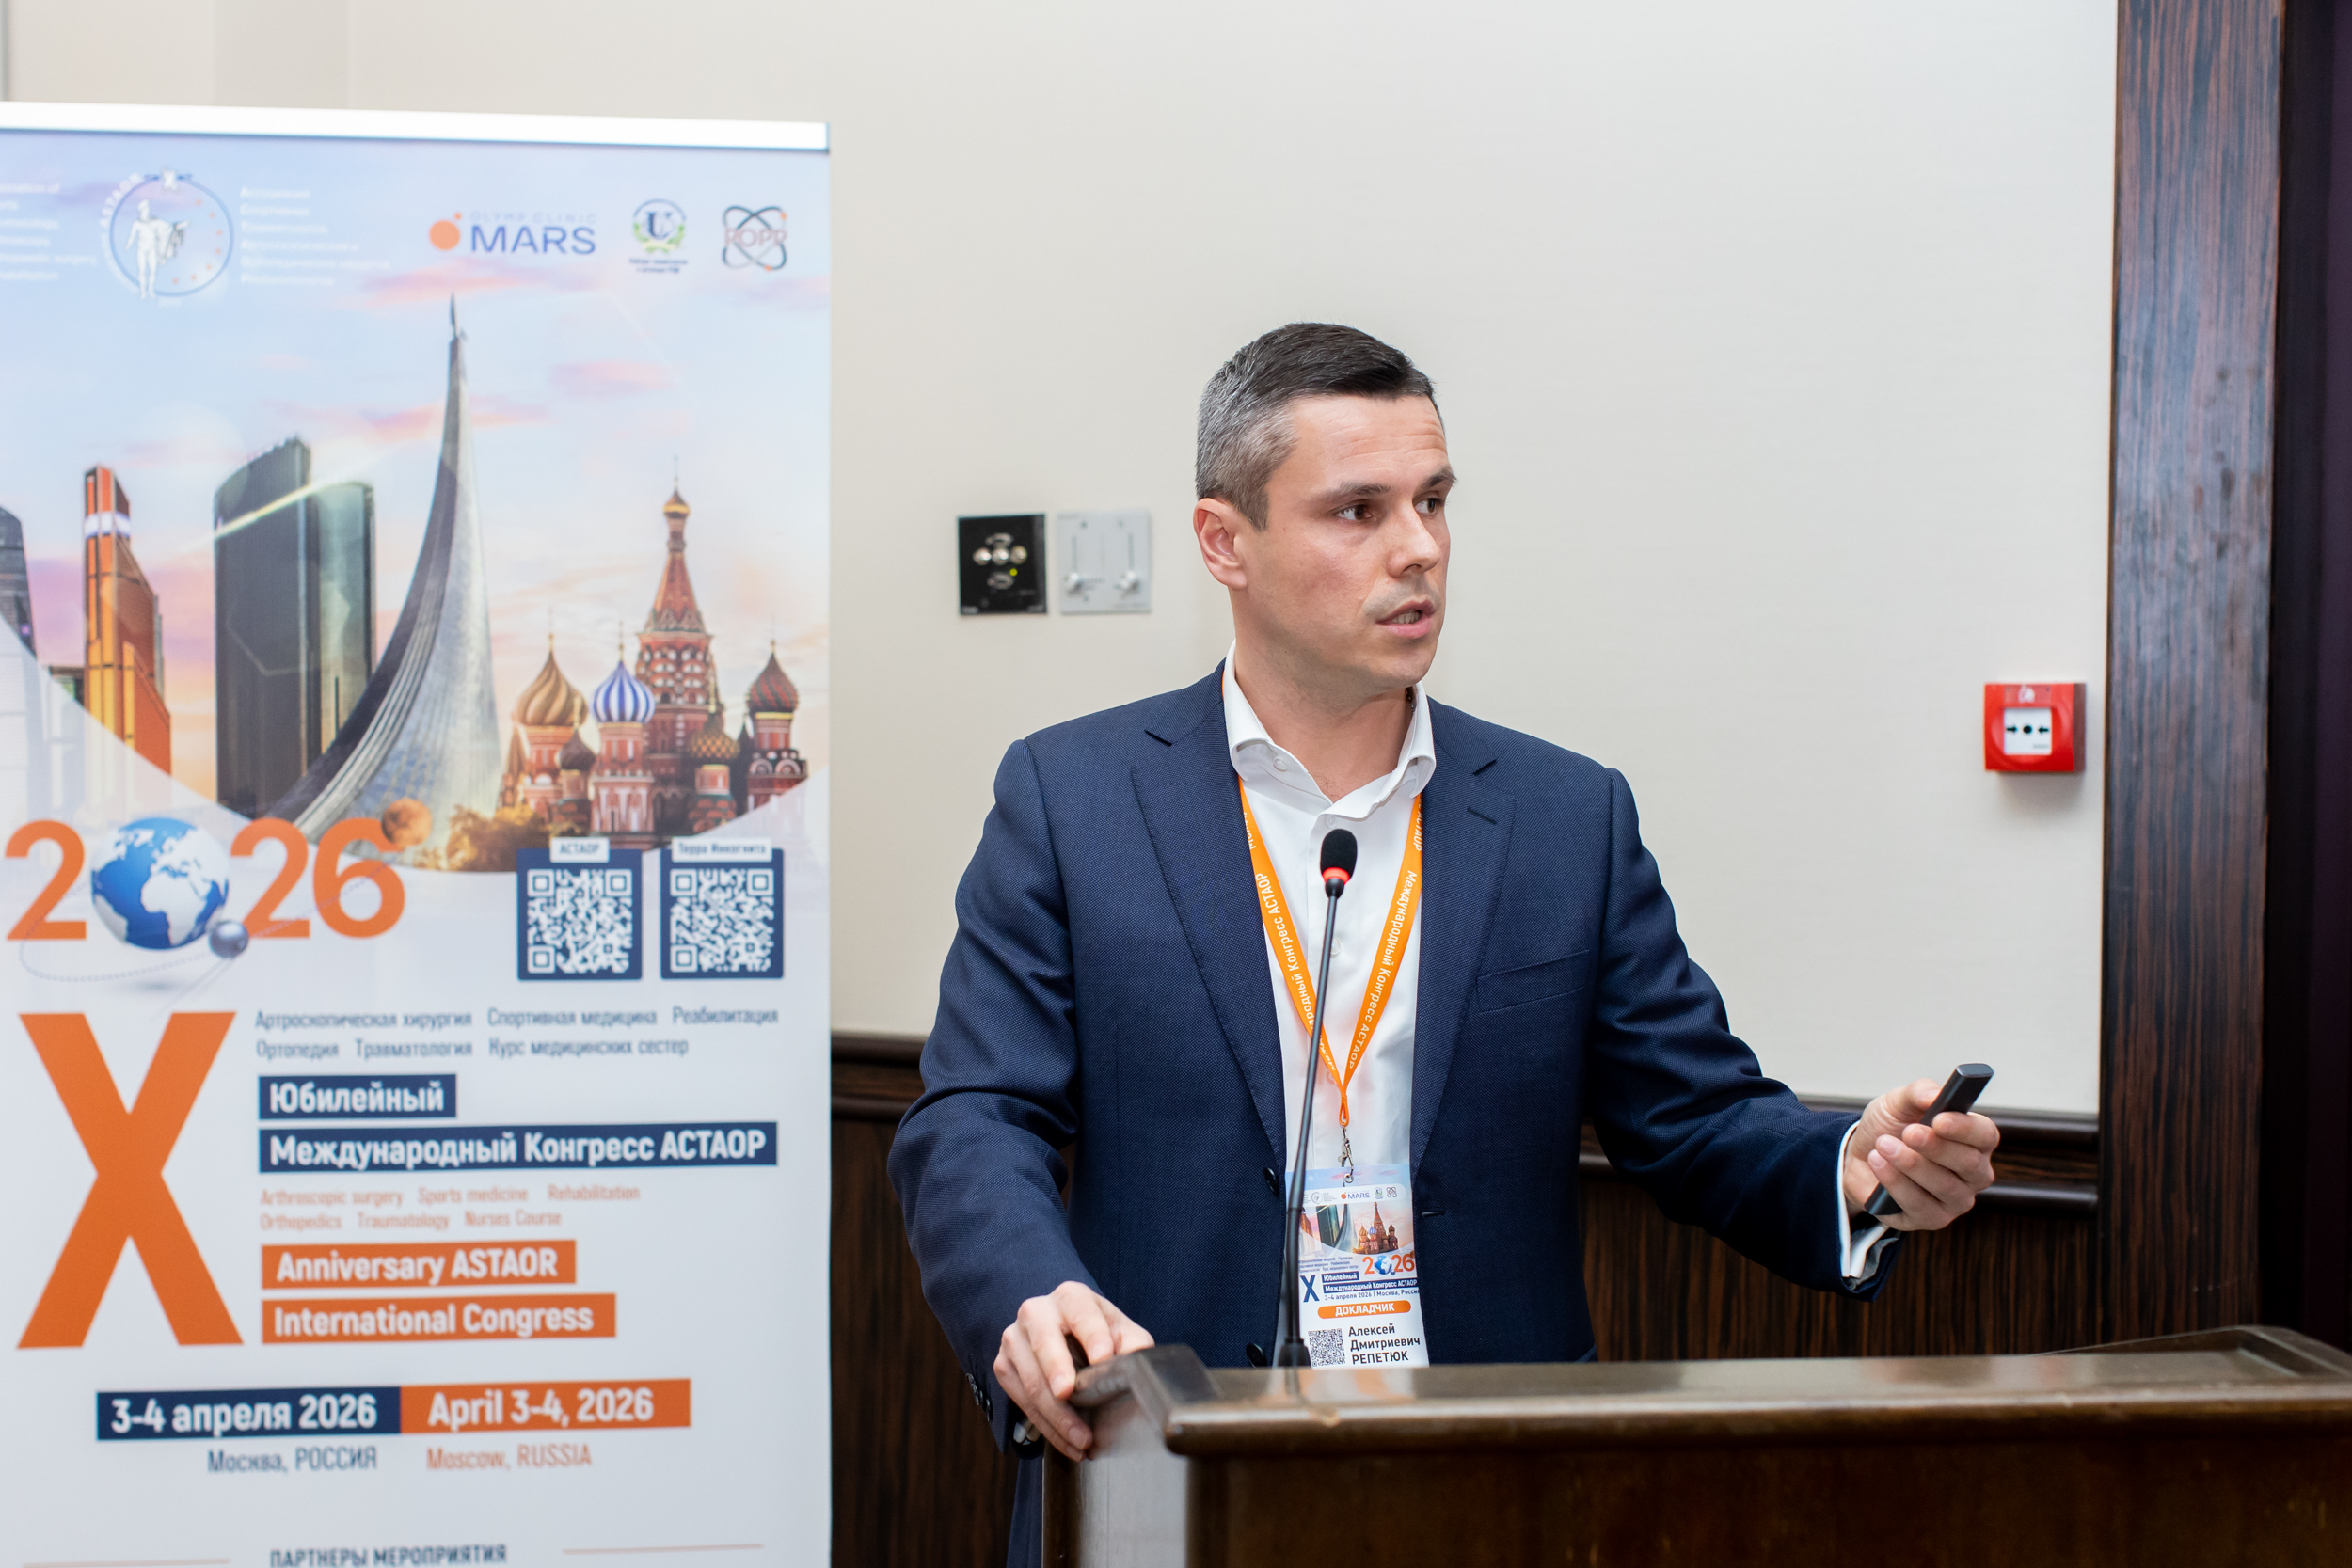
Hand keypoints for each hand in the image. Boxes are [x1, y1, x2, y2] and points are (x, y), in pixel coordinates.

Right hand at [993, 1280, 1154, 1460]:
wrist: (1064, 1334)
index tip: (1103, 1358)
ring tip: (1082, 1440)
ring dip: (1056, 1415)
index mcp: (1071, 1297)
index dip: (1093, 1336)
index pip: (1082, 1314)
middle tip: (1068, 1395)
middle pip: (1045, 1343)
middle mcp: (1036, 1311)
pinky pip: (1021, 1400)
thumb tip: (1136, 1362)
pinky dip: (1046, 1426)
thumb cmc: (1097, 1334)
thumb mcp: (1121, 1331)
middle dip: (1057, 1370)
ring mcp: (1014, 1338)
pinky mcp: (1003, 1365)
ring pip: (1032, 1380)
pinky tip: (1066, 1442)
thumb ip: (1133, 1343)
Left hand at [1841, 1078, 1999, 1231]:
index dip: (1965, 1128)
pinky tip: (1878, 1163)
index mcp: (1974, 1140)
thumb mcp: (1898, 1102)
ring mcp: (1956, 1200)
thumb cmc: (1890, 1127)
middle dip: (1935, 1147)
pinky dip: (1895, 1183)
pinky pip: (1919, 1206)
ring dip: (1910, 1163)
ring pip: (1944, 1186)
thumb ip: (1918, 1093)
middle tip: (1908, 1132)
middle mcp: (1973, 1173)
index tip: (1939, 1118)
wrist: (1859, 1156)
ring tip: (1883, 1145)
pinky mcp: (1932, 1219)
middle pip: (1969, 1164)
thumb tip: (1935, 1094)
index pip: (1986, 1135)